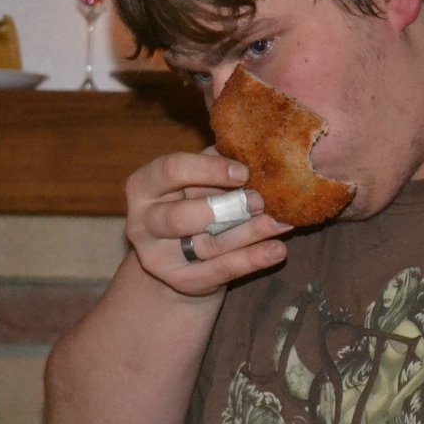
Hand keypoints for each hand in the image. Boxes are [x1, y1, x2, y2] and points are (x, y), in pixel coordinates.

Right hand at [124, 148, 291, 296]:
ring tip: (282, 223)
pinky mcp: (180, 281)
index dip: (209, 169)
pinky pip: (219, 271)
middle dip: (226, 208)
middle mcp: (142, 222)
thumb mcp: (194, 178)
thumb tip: (251, 143)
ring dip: (249, 234)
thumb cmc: (191, 201)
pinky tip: (276, 250)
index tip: (244, 172)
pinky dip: (251, 260)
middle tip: (261, 201)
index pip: (171, 171)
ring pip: (207, 245)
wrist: (178, 255)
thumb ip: (213, 161)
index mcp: (143, 186)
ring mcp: (157, 255)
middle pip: (181, 216)